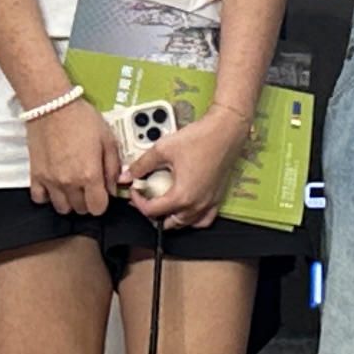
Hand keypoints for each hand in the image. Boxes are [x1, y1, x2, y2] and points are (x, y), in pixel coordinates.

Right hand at [27, 91, 116, 218]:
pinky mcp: (35, 175)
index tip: (103, 192)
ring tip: (73, 186)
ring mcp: (50, 181)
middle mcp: (69, 183)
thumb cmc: (82, 119)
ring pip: (61, 208)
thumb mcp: (108, 139)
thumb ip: (113, 167)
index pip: (97, 208)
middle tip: (89, 186)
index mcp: (89, 175)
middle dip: (88, 201)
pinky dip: (47, 196)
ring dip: (69, 201)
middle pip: (80, 209)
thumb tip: (113, 187)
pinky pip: (39, 198)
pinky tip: (54, 185)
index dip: (103, 203)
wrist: (52, 106)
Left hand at [126, 105, 249, 227]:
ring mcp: (208, 202)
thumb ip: (142, 165)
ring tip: (163, 204)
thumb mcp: (163, 149)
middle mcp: (196, 204)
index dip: (138, 201)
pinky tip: (186, 208)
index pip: (152, 211)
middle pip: (168, 223)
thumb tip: (127, 174)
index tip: (136, 189)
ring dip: (171, 217)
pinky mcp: (217, 197)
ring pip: (185, 223)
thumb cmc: (200, 138)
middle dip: (152, 212)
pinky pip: (204, 219)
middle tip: (145, 197)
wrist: (226, 130)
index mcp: (182, 196)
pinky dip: (193, 219)